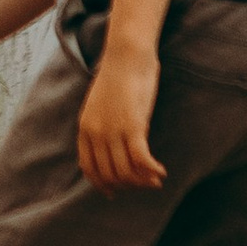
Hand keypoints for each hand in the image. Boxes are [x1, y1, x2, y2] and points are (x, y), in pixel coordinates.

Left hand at [76, 44, 163, 192]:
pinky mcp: (133, 126)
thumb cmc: (118, 75)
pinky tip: (161, 172)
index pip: (89, 167)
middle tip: (143, 185)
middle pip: (110, 174)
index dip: (102, 184)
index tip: (114, 192)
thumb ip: (101, 124)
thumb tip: (110, 143)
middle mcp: (96, 133)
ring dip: (142, 181)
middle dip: (127, 185)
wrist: (127, 54)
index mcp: (85, 127)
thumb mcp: (100, 103)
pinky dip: (151, 170)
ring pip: (126, 171)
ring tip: (155, 180)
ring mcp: (113, 130)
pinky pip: (141, 160)